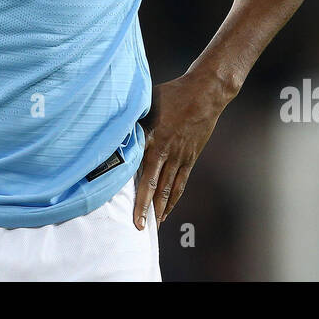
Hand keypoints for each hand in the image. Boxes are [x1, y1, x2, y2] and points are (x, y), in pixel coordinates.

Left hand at [133, 73, 228, 229]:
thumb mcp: (148, 102)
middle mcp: (165, 150)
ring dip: (159, 208)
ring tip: (152, 224)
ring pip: (168, 188)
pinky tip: (167, 211)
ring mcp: (179, 156)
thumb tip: (113, 126)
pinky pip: (180, 183)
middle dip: (144, 206)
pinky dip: (173, 199)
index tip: (120, 200)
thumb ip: (133, 117)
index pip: (136, 166)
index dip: (130, 187)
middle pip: (153, 184)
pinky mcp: (190, 158)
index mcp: (151, 135)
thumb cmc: (173, 93)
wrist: (205, 93)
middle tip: (138, 225)